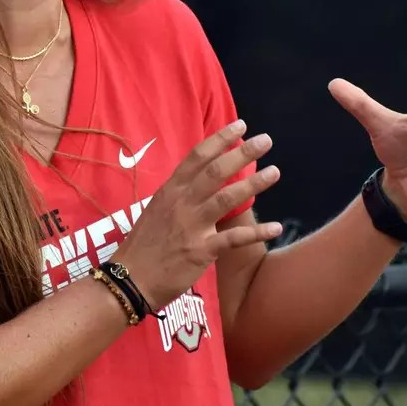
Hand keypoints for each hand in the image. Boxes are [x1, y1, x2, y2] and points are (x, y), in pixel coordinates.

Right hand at [112, 121, 283, 311]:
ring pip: (227, 198)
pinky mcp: (200, 250)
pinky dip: (257, 232)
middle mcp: (181, 203)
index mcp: (170, 191)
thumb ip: (179, 196)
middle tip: (265, 141)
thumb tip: (200, 183)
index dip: (220, 139)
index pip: (197, 156)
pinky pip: (234, 239)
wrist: (130, 279)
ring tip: (275, 172)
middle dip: (242, 153)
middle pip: (215, 170)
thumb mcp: (156, 211)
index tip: (241, 126)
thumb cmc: (143, 245)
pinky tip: (276, 228)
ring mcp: (191, 225)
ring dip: (254, 184)